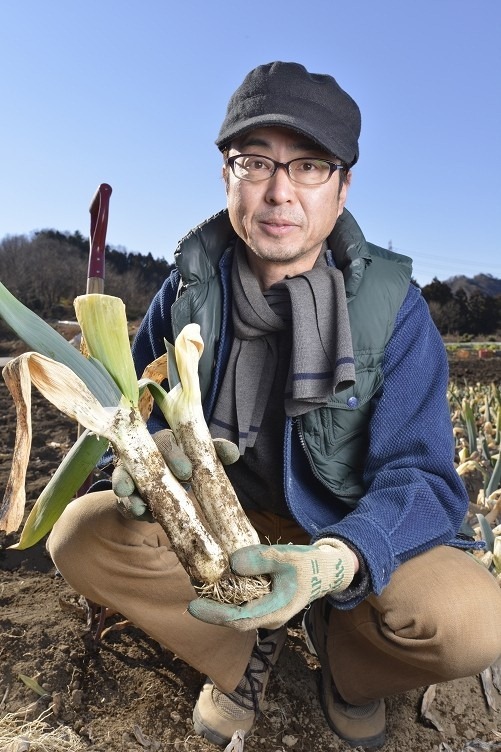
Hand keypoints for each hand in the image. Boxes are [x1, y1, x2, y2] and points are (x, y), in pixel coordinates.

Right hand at [113, 429, 238, 520]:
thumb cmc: (185, 463)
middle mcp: (144, 453)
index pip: (167, 442)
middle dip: (151, 473)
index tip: (188, 473)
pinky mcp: (123, 493)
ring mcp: (129, 472)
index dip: (176, 456)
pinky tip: (139, 512)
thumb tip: (234, 453)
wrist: (164, 481)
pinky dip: (130, 506)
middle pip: (144, 457)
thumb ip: (216, 452)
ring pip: (124, 476)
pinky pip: (122, 500)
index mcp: (165, 441)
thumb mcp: (201, 457)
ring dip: (131, 490)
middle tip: (175, 485)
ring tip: (140, 505)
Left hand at [188, 538, 356, 630]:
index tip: (193, 606)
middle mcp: (268, 618)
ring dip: (218, 599)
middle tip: (191, 588)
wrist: (326, 571)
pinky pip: (242, 601)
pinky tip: (218, 579)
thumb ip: (261, 559)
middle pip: (233, 617)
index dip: (214, 615)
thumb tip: (232, 563)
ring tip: (199, 582)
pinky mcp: (265, 603)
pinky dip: (228, 592)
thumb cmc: (309, 565)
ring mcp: (266, 612)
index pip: (239, 619)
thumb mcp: (287, 557)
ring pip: (237, 610)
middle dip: (211, 606)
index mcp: (275, 612)